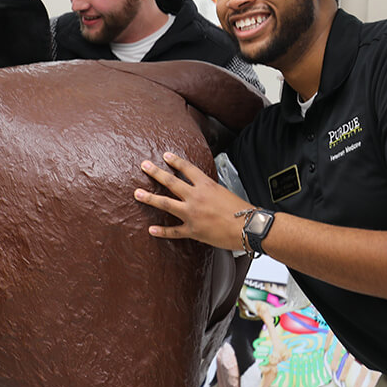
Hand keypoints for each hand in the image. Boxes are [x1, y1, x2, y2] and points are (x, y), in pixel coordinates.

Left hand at [134, 151, 249, 250]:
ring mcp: (192, 214)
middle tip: (144, 166)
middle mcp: (196, 197)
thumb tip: (203, 190)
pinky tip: (151, 229)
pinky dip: (162, 231)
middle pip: (171, 182)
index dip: (175, 161)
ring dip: (150, 198)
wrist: (249, 227)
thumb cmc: (242, 211)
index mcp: (206, 185)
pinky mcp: (193, 230)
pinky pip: (173, 231)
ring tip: (138, 194)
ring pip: (166, 204)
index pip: (187, 169)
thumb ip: (210, 191)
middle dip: (155, 173)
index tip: (166, 156)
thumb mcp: (225, 192)